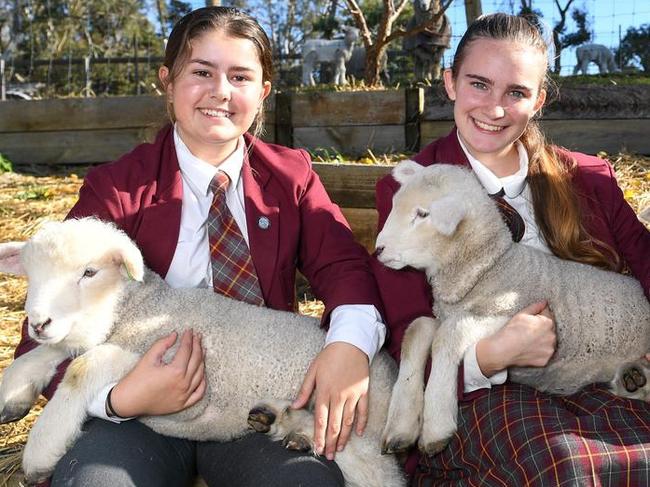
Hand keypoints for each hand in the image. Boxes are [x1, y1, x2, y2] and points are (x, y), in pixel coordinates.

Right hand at [110, 329, 205, 416]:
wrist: (128, 401)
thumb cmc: (136, 379)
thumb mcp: (148, 358)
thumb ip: (163, 344)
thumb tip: (175, 334)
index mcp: (175, 371)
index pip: (187, 350)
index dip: (189, 338)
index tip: (189, 330)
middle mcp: (183, 383)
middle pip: (196, 360)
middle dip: (198, 346)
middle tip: (197, 336)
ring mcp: (184, 395)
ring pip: (200, 375)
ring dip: (202, 360)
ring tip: (201, 350)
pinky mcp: (182, 404)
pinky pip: (199, 393)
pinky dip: (203, 382)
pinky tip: (202, 374)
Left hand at [291, 342, 369, 459]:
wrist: (351, 343)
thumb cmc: (329, 356)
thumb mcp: (313, 371)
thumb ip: (304, 390)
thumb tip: (294, 406)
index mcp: (324, 391)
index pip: (321, 420)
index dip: (319, 436)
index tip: (318, 449)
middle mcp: (339, 396)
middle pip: (335, 425)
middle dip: (331, 442)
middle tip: (329, 456)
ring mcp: (353, 394)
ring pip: (348, 421)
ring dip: (344, 437)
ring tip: (340, 449)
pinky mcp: (364, 391)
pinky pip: (363, 411)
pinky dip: (361, 423)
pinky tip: (358, 433)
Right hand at [476, 301, 555, 376]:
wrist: (503, 349)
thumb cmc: (511, 330)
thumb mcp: (521, 314)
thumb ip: (535, 307)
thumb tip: (544, 302)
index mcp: (548, 323)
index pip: (548, 316)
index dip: (538, 317)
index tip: (529, 322)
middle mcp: (552, 336)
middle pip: (549, 330)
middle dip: (541, 329)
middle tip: (527, 332)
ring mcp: (549, 349)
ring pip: (548, 342)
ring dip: (542, 341)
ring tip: (527, 341)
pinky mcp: (545, 360)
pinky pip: (544, 354)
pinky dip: (538, 352)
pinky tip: (528, 349)